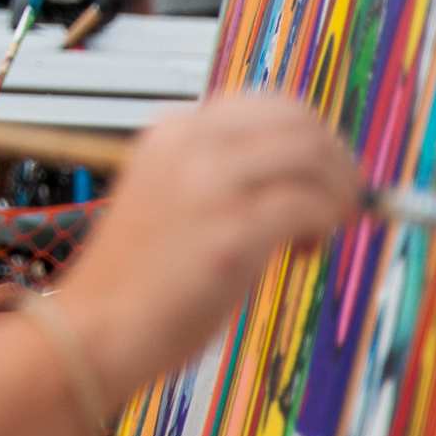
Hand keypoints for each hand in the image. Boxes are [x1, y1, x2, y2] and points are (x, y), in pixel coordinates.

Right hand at [57, 95, 357, 398]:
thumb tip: (303, 175)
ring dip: (338, 190)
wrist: (92, 331)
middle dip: (336, 160)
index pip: (270, 104)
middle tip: (344, 201)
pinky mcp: (230, 234)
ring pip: (313, 157)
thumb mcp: (172, 199)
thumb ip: (225, 177)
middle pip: (301, 122)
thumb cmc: (134, 280)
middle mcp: (192, 144)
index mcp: (174, 131)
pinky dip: (325, 223)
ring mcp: (210, 186)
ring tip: (326, 227)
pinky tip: (305, 249)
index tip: (326, 171)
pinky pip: (309, 206)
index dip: (313, 134)